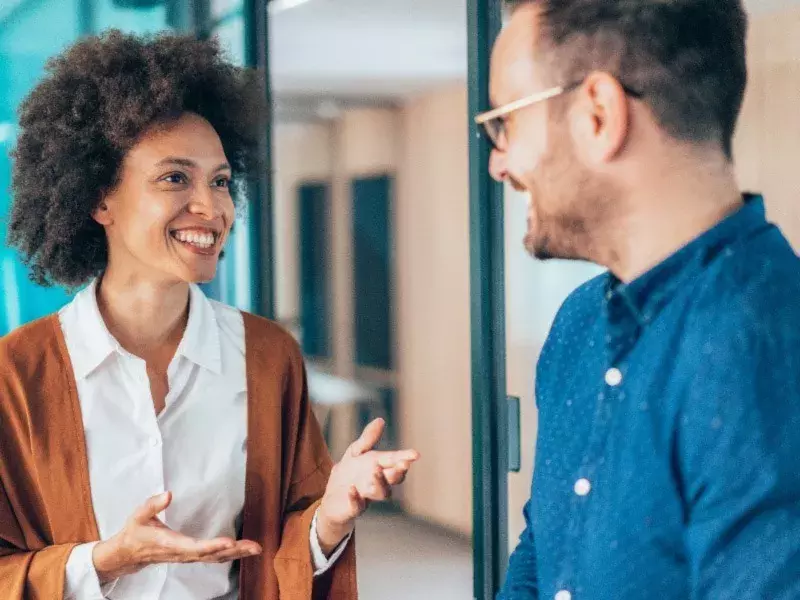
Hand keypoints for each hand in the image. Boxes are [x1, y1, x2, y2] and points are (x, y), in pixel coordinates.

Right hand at [92, 491, 261, 583]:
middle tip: (254, 546)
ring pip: (215, 558)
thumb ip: (153, 504)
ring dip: (236, 554)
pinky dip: (230, 555)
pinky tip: (243, 550)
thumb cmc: (135, 532)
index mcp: (170, 544)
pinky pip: (213, 558)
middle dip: (234, 551)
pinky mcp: (191, 556)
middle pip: (211, 555)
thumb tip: (168, 494)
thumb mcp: (139, 515)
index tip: (229, 542)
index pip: (195, 547)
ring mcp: (188, 557)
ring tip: (255, 548)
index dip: (212, 546)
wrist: (128, 554)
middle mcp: (182, 553)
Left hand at [316, 419, 418, 553]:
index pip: (396, 462)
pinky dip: (356, 499)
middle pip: (393, 479)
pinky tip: (352, 490)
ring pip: (381, 493)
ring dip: (380, 482)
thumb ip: (368, 438)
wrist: (333, 498)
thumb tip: (380, 420)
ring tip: (375, 470)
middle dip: (398, 472)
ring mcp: (367, 496)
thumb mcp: (356, 452)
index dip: (406, 458)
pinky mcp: (353, 508)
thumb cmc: (349, 474)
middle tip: (402, 464)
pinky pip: (358, 506)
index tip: (415, 454)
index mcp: (380, 467)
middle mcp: (378, 483)